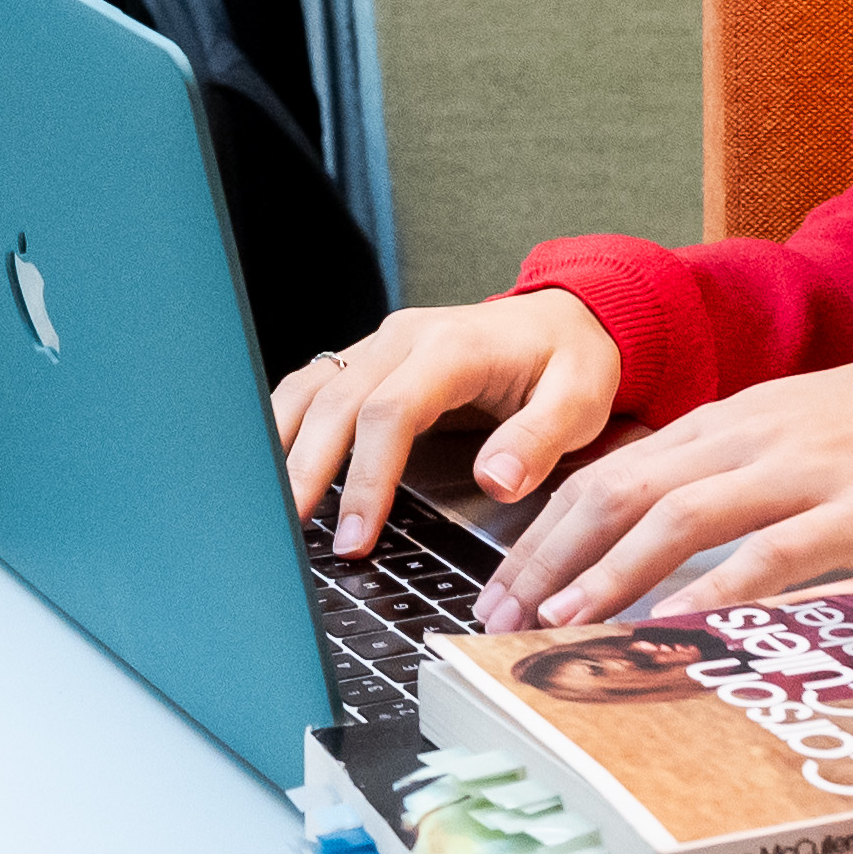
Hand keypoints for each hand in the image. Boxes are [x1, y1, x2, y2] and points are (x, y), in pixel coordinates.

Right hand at [271, 290, 621, 552]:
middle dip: (310, 471)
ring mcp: (382, 344)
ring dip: (285, 444)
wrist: (565, 318)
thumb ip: (539, 441)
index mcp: (453, 347)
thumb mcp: (580, 401)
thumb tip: (495, 481)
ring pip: (312, 387)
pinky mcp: (371, 357)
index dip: (367, 476)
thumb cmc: (572, 363)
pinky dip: (288, 422)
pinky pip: (315, 384)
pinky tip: (277, 462)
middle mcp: (406, 336)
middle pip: (337, 401)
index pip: (390, 412)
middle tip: (295, 533)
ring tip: (272, 503)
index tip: (357, 534)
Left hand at [472, 355, 852, 632]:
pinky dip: (716, 589)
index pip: (607, 472)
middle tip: (503, 616)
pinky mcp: (848, 514)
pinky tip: (677, 624)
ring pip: (677, 519)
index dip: (546, 529)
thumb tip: (648, 529)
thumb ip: (720, 473)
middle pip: (619, 492)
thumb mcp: (782, 435)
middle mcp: (741, 441)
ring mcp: (793, 474)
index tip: (506, 583)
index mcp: (720, 423)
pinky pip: (770, 554)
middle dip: (552, 557)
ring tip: (564, 624)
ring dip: (610, 575)